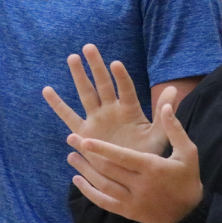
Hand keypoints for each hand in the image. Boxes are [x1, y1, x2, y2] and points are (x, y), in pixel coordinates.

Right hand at [43, 44, 175, 156]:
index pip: (125, 89)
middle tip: (89, 47)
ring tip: (72, 57)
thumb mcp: (158, 135)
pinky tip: (47, 90)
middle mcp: (111, 110)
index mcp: (130, 109)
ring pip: (86, 93)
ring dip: (79, 76)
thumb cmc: (147, 154)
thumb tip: (174, 90)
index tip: (116, 64)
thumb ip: (163, 114)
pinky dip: (58, 105)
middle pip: (102, 84)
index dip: (121, 77)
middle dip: (96, 66)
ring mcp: (96, 119)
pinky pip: (68, 116)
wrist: (131, 176)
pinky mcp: (84, 133)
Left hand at [68, 103, 202, 222]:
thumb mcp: (188, 152)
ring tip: (71, 157)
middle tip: (71, 139)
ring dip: (85, 171)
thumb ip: (174, 129)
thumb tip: (166, 105)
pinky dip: (88, 192)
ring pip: (103, 185)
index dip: (102, 149)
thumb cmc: (188, 178)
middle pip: (108, 170)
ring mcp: (132, 201)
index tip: (85, 140)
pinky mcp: (128, 212)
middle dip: (88, 155)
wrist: (189, 213)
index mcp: (153, 168)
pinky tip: (77, 180)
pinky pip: (104, 202)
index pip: (123, 157)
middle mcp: (140, 185)